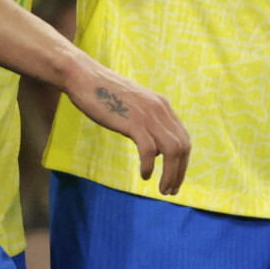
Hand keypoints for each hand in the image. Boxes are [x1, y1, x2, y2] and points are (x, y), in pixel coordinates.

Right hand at [62, 58, 191, 194]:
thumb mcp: (135, 106)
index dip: (183, 162)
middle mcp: (160, 110)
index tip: (175, 178)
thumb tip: (156, 148)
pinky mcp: (133, 122)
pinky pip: (149, 150)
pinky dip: (149, 166)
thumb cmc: (105, 93)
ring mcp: (148, 116)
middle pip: (183, 147)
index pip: (183, 138)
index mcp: (162, 106)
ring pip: (172, 151)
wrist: (85, 78)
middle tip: (170, 190)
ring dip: (170, 174)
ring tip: (162, 189)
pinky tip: (144, 175)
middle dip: (180, 172)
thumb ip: (148, 123)